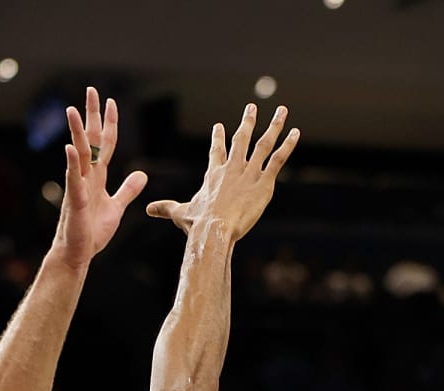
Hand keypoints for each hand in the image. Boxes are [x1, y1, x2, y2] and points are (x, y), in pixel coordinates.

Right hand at [52, 87, 148, 268]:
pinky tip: (70, 148)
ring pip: (79, 154)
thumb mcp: (117, 207)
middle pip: (91, 140)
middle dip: (92, 115)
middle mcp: (87, 176)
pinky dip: (72, 163)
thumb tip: (142, 174)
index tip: (111, 102)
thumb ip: (128, 189)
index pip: (106, 143)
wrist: (78, 253)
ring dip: (77, 132)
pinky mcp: (75, 200)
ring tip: (72, 110)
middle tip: (91, 90)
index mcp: (98, 176)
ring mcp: (79, 186)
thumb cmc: (92, 231)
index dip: (110, 123)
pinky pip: (73, 178)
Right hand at [146, 103, 298, 240]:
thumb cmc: (197, 223)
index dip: (218, 138)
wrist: (214, 228)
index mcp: (214, 173)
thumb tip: (148, 210)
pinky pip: (278, 159)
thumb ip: (166, 208)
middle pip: (241, 139)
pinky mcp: (264, 182)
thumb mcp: (179, 213)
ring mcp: (249, 173)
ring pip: (264, 144)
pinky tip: (295, 132)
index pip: (217, 150)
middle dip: (247, 122)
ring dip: (274, 126)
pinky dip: (288, 145)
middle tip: (252, 107)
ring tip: (282, 110)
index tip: (220, 125)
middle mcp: (232, 168)